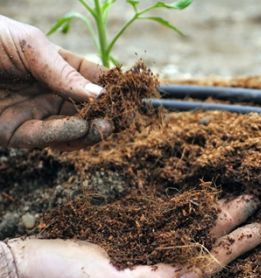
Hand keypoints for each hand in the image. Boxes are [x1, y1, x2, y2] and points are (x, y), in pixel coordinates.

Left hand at [0, 15, 112, 149]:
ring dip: (90, 130)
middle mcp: (49, 93)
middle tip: (120, 118)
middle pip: (87, 110)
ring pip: (71, 129)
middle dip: (105, 115)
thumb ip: (64, 72)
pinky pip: (46, 138)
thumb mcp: (30, 46)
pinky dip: (65, 136)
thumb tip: (102, 94)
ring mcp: (35, 114)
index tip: (133, 96)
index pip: (93, 80)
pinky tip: (80, 129)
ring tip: (104, 126)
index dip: (114, 88)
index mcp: (56, 67)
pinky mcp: (16, 134)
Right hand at [1, 195, 260, 277]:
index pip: (205, 266)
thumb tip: (184, 277)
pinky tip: (197, 201)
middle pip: (203, 245)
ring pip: (188, 231)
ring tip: (236, 198)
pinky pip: (167, 223)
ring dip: (213, 216)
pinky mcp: (130, 238)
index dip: (233, 248)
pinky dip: (185, 211)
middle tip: (254, 202)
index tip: (258, 230)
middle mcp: (156, 269)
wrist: (30, 270)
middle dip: (231, 226)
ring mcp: (144, 252)